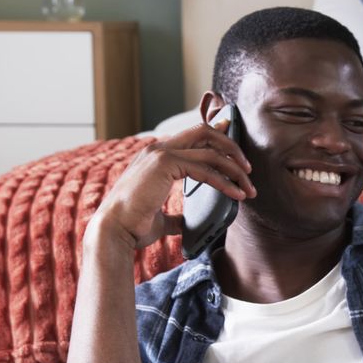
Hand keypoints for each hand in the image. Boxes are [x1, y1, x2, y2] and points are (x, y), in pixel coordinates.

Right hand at [89, 119, 256, 250]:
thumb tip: (184, 222)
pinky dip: (225, 181)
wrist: (114, 231)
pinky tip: (236, 193)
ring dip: (234, 168)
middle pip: (205, 132)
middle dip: (231, 147)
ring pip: (210, 150)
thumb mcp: (160, 217)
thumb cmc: (133, 226)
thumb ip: (174, 214)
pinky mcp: (165, 164)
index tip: (238, 148)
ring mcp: (160, 153)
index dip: (218, 136)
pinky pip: (205, 169)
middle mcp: (158, 148)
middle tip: (248, 169)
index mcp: (155, 155)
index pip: (194, 136)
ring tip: (248, 187)